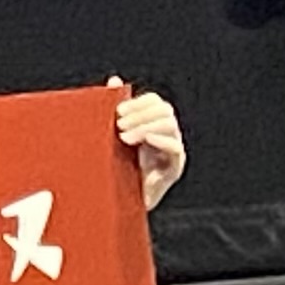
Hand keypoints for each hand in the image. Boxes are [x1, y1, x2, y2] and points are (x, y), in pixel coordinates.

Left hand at [111, 81, 186, 210]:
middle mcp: (165, 135)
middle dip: (140, 114)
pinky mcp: (174, 168)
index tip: (118, 112)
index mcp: (151, 125)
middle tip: (118, 125)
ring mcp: (171, 151)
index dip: (138, 103)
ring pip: (170, 126)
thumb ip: (113, 111)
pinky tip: (145, 140)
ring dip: (146, 126)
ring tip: (124, 136)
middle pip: (164, 110)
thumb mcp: (109, 137)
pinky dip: (160, 140)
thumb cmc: (112, 169)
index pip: (154, 102)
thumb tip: (113, 81)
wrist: (116, 204)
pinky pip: (175, 148)